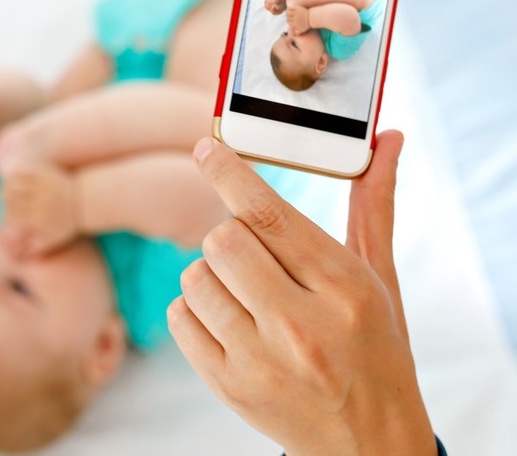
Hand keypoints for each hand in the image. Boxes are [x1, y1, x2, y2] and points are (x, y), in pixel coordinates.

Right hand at [1, 164, 79, 254]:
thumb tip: (18, 256)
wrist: (85, 202)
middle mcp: (40, 203)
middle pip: (11, 199)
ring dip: (7, 185)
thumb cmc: (66, 223)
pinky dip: (16, 174)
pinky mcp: (46, 174)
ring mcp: (43, 187)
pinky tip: (13, 177)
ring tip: (5, 187)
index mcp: (39, 219)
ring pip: (15, 184)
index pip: (13, 216)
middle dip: (4, 199)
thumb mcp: (53, 240)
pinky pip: (25, 172)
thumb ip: (35, 248)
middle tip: (1, 198)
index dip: (5, 214)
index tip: (5, 214)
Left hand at [168, 132, 437, 455]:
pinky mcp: (228, 386)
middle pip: (223, 241)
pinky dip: (194, 309)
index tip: (205, 148)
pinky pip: (178, 317)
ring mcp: (260, 361)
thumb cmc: (374, 348)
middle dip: (231, 236)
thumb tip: (387, 140)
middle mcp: (302, 327)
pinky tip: (228, 320)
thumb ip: (373, 208)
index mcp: (344, 290)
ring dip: (212, 274)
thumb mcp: (380, 280)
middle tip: (254, 256)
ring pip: (194, 277)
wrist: (368, 441)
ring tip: (245, 294)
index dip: (230, 174)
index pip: (271, 215)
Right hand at [286, 2, 310, 34]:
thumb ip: (297, 32)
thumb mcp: (302, 30)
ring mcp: (296, 13)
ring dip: (287, 12)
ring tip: (289, 11)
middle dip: (288, 16)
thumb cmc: (308, 24)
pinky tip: (290, 7)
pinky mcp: (297, 8)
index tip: (290, 18)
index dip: (288, 20)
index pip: (288, 21)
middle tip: (289, 14)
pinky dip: (288, 8)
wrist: (313, 17)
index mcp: (294, 23)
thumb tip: (294, 34)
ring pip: (288, 12)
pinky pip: (290, 8)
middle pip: (287, 17)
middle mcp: (294, 18)